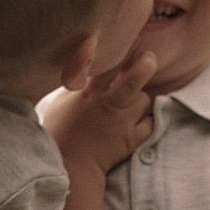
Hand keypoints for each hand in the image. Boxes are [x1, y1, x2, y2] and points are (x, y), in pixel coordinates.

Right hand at [43, 50, 157, 176]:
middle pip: (134, 80)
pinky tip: (140, 118)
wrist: (70, 168)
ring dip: (141, 97)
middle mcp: (108, 106)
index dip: (122, 51)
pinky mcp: (130, 140)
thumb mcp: (60, 104)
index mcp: (88, 94)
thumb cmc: (59, 134)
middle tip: (150, 57)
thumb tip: (84, 69)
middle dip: (145, 65)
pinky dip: (147, 120)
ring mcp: (121, 123)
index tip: (130, 41)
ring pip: (144, 100)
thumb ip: (76, 86)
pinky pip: (149, 124)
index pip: (109, 65)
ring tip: (133, 99)